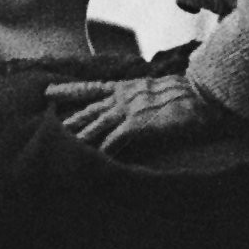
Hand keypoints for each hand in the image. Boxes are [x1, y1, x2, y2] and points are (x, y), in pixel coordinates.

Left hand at [44, 70, 232, 156]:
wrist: (207, 96)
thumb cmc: (190, 96)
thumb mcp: (160, 92)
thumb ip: (145, 99)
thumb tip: (140, 109)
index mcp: (129, 87)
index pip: (92, 87)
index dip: (69, 90)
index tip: (48, 91)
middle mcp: (124, 96)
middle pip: (87, 108)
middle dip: (65, 119)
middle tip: (41, 126)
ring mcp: (130, 109)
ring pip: (94, 124)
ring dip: (76, 138)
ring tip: (57, 147)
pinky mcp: (138, 124)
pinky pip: (113, 140)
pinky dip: (100, 151)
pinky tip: (90, 161)